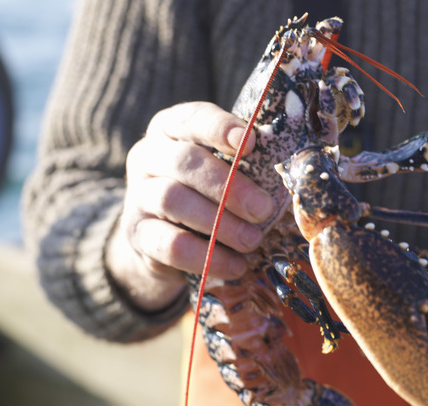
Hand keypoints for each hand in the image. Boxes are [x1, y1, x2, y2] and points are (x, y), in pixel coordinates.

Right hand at [106, 102, 273, 310]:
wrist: (161, 237)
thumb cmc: (205, 192)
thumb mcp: (221, 169)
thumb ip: (245, 162)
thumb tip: (291, 172)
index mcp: (171, 129)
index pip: (192, 118)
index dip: (219, 128)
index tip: (250, 142)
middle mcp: (148, 155)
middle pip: (185, 161)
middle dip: (228, 186)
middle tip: (263, 209)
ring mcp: (137, 195)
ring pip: (173, 200)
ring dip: (219, 223)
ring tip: (252, 240)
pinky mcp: (136, 234)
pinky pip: (170, 244)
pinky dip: (207, 256)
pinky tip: (235, 265)